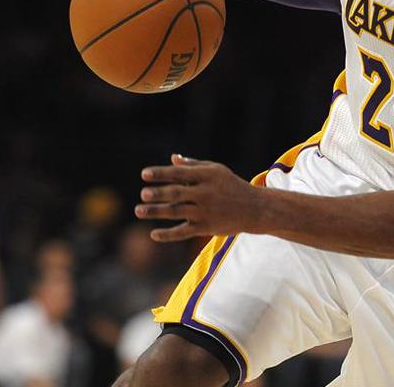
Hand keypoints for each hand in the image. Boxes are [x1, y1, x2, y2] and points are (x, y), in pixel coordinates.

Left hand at [135, 155, 262, 240]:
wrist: (255, 209)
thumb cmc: (231, 186)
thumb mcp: (216, 170)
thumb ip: (193, 166)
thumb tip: (172, 158)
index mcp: (207, 175)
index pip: (179, 173)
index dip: (161, 173)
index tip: (144, 174)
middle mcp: (205, 193)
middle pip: (177, 193)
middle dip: (158, 193)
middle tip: (143, 194)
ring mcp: (205, 211)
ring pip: (176, 212)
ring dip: (156, 211)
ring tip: (139, 211)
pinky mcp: (206, 228)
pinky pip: (183, 232)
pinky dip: (168, 234)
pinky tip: (153, 234)